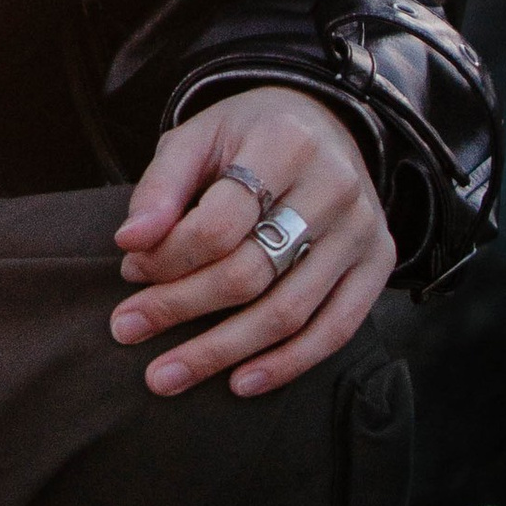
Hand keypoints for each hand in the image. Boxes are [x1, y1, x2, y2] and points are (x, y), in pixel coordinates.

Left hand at [111, 90, 393, 399]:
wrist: (323, 123)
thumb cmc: (248, 136)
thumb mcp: (197, 137)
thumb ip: (160, 187)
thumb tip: (130, 242)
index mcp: (286, 143)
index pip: (220, 221)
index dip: (168, 255)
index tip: (129, 270)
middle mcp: (335, 186)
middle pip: (251, 271)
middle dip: (180, 308)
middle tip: (126, 329)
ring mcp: (363, 230)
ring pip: (289, 310)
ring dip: (222, 351)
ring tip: (166, 376)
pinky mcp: (379, 264)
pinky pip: (336, 330)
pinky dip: (286, 364)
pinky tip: (239, 382)